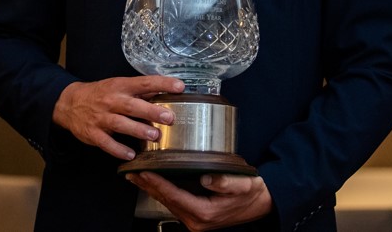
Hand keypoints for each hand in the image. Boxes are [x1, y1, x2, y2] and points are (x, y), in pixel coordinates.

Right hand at [52, 76, 184, 159]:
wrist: (70, 103)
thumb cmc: (101, 94)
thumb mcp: (119, 86)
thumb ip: (141, 91)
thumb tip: (167, 92)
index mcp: (120, 86)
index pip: (143, 82)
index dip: (161, 84)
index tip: (179, 86)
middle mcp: (111, 101)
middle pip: (132, 106)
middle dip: (150, 111)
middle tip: (168, 117)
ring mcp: (101, 118)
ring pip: (120, 124)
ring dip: (137, 130)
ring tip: (154, 136)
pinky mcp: (93, 133)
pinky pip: (106, 143)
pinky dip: (118, 149)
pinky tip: (131, 155)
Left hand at [127, 171, 272, 230]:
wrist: (261, 203)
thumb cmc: (250, 192)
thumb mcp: (241, 184)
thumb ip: (224, 182)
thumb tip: (206, 178)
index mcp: (204, 212)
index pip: (173, 195)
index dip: (156, 183)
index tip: (143, 171)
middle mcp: (196, 219)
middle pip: (165, 200)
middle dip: (146, 185)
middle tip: (130, 172)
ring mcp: (194, 219)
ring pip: (167, 202)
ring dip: (150, 189)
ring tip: (135, 176)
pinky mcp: (195, 215)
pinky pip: (173, 203)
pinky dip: (161, 192)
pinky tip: (153, 183)